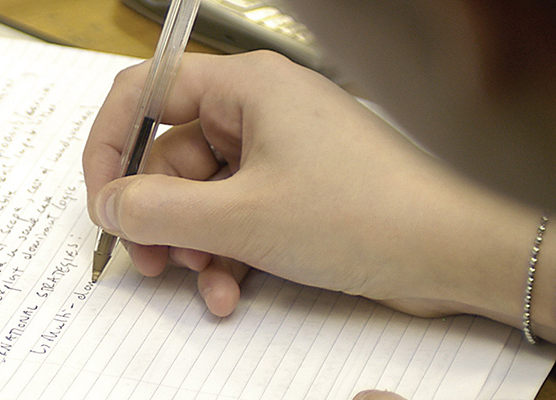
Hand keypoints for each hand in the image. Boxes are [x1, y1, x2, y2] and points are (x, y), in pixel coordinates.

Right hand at [83, 51, 537, 318]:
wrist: (454, 252)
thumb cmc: (363, 214)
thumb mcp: (240, 218)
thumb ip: (157, 210)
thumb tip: (107, 203)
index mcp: (247, 87)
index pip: (146, 92)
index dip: (110, 146)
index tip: (101, 201)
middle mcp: (261, 110)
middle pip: (171, 155)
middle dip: (158, 216)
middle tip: (151, 262)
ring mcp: (283, 152)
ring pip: (203, 196)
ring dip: (194, 246)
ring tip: (206, 285)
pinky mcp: (301, 193)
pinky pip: (238, 217)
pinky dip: (227, 255)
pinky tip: (232, 294)